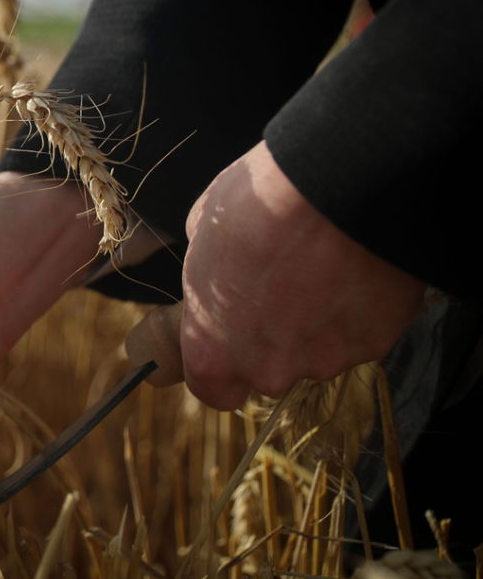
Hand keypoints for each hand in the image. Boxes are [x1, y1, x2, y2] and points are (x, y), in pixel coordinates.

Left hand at [180, 141, 424, 408]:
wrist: (338, 188)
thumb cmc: (259, 205)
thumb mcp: (203, 230)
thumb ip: (208, 272)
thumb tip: (219, 269)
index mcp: (215, 350)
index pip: (214, 390)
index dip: (223, 365)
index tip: (230, 337)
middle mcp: (269, 369)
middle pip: (269, 370)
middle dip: (274, 337)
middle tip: (283, 284)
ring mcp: (326, 360)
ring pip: (318, 351)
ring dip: (318, 321)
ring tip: (323, 268)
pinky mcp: (375, 343)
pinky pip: (360, 332)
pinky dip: (358, 309)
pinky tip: (355, 268)